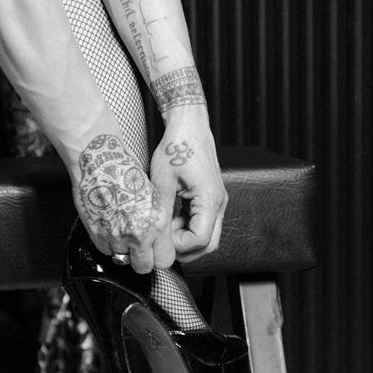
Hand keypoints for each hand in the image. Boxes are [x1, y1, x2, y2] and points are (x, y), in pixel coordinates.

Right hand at [72, 133, 174, 272]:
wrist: (100, 162)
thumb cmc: (126, 173)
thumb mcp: (155, 198)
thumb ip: (159, 224)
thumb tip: (159, 242)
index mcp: (157, 225)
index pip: (165, 261)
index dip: (160, 258)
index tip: (156, 253)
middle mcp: (138, 234)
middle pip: (143, 268)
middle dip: (142, 261)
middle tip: (139, 250)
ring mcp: (116, 237)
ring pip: (122, 260)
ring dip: (123, 250)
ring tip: (122, 230)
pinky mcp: (97, 235)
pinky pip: (105, 250)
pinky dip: (107, 242)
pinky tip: (110, 225)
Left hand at [149, 109, 227, 262]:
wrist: (188, 123)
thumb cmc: (177, 145)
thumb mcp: (162, 182)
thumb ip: (161, 213)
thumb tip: (154, 238)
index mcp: (210, 200)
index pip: (200, 240)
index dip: (179, 245)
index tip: (163, 239)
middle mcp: (219, 203)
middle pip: (209, 244)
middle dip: (186, 249)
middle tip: (165, 242)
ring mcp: (217, 201)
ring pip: (207, 236)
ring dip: (186, 238)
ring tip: (167, 226)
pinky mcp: (211, 198)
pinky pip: (203, 223)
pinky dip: (188, 226)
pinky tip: (172, 217)